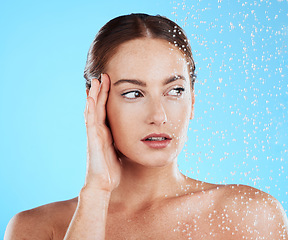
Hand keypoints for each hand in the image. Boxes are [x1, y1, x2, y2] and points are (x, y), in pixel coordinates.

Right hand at [83, 74, 121, 192]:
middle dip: (100, 91)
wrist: (103, 184)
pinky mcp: (93, 139)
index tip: (111, 83)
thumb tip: (137, 136)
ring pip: (92, 111)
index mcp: (106, 133)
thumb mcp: (121, 151)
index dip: (107, 97)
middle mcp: (98, 131)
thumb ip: (124, 142)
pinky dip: (90, 108)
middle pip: (98, 107)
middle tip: (103, 76)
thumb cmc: (112, 170)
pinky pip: (91, 121)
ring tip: (96, 81)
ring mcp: (94, 135)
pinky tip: (90, 97)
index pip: (106, 111)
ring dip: (94, 95)